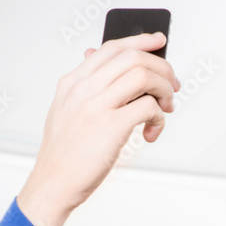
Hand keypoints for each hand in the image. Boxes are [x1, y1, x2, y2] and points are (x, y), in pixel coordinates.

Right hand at [18, 32, 179, 225]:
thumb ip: (85, 86)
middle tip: (172, 86)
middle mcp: (82, 89)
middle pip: (133, 58)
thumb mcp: (66, 111)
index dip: (140, 41)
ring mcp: (95, 106)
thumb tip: (98, 57)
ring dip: (164, 91)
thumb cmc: (63, 154)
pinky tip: (152, 131)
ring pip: (144, 77)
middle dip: (162, 69)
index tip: (159, 42)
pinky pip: (148, 107)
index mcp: (72, 82)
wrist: (53, 184)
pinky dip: (159, 117)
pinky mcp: (110, 126)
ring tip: (165, 109)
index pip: (111, 48)